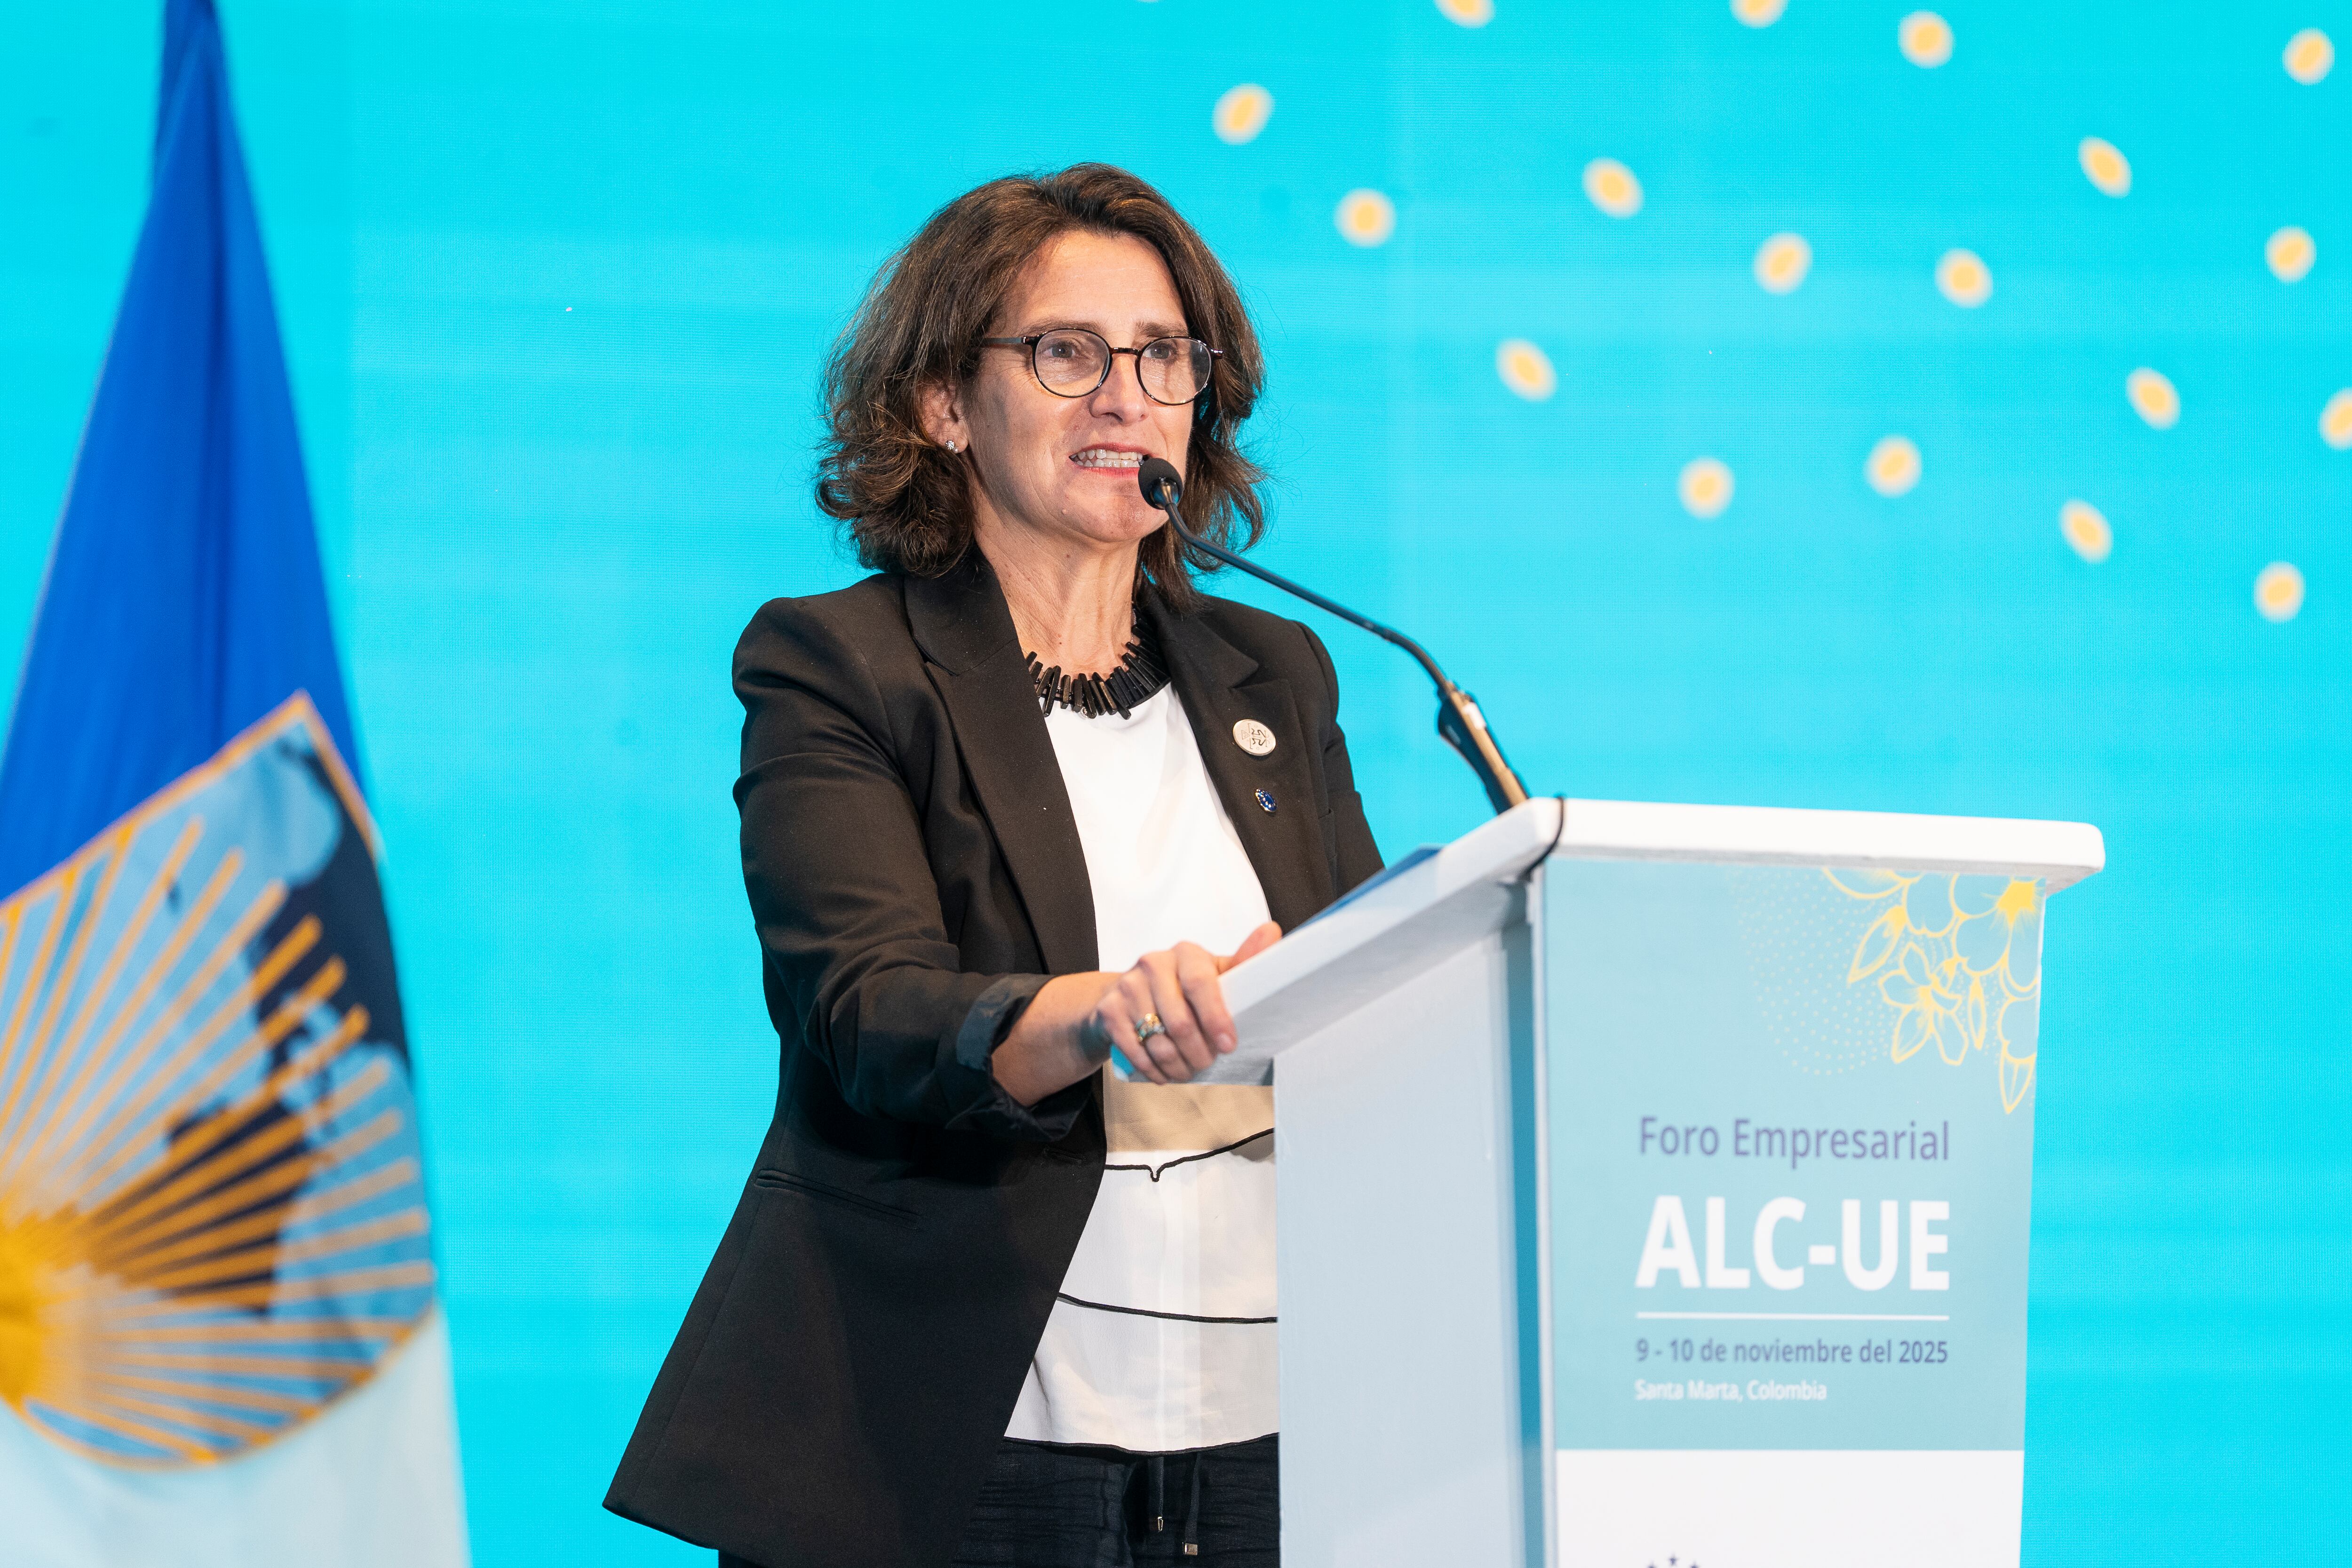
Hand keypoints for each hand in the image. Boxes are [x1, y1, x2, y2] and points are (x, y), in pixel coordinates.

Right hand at [1088, 921, 1281, 1084]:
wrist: (1125, 995)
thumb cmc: (1181, 986)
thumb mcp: (1214, 973)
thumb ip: (1244, 959)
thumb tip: (1274, 932)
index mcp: (1185, 953)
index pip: (1202, 984)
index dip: (1216, 1018)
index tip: (1229, 1045)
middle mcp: (1152, 963)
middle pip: (1180, 1021)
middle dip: (1198, 1052)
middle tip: (1206, 1065)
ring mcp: (1127, 986)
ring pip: (1158, 1040)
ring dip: (1177, 1066)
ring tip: (1187, 1072)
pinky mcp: (1109, 1010)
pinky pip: (1135, 1050)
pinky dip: (1153, 1069)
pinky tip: (1164, 1074)